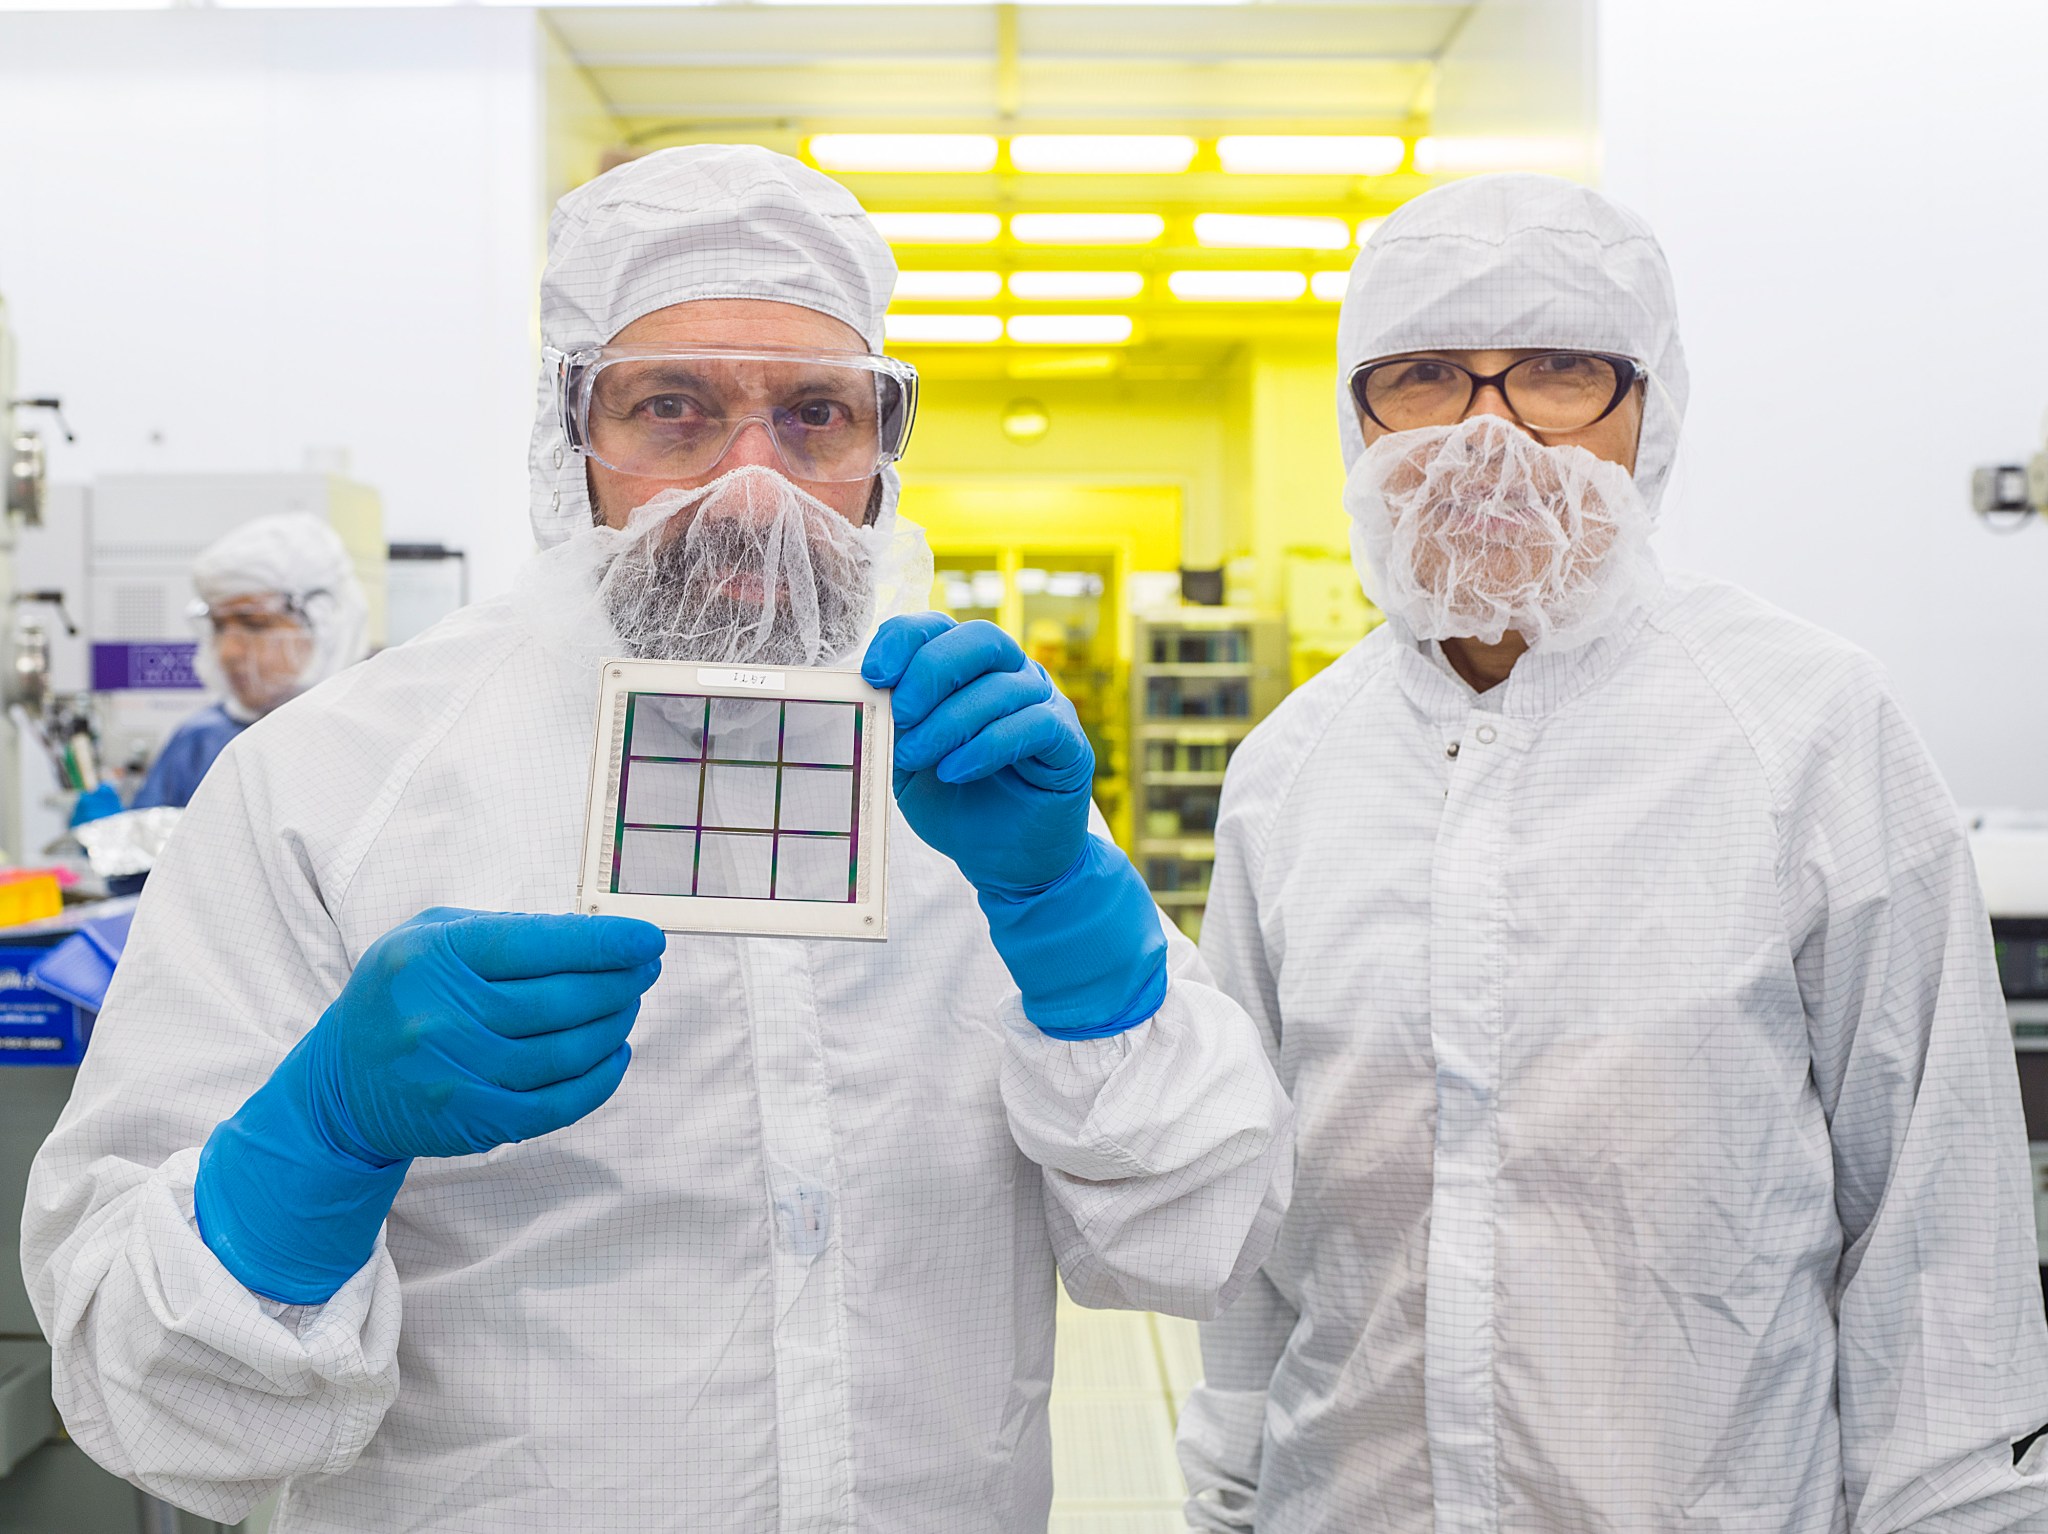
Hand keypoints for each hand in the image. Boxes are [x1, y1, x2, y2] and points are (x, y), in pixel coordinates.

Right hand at [195, 908, 664, 1303]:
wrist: (339, 1086)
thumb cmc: (402, 993)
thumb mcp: (430, 936)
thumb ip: (506, 931)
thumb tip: (595, 938)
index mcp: (433, 956)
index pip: (538, 945)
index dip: (604, 943)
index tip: (649, 938)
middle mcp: (439, 1015)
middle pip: (561, 1000)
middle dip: (620, 982)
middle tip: (646, 969)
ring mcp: (455, 1074)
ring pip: (565, 1052)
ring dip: (613, 1026)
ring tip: (629, 1005)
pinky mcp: (470, 1120)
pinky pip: (555, 1104)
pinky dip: (599, 1081)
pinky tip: (615, 1055)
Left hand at [861, 614, 1091, 895]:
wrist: (1002, 860)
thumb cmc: (954, 803)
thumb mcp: (908, 762)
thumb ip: (893, 726)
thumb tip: (867, 693)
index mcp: (971, 670)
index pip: (941, 627)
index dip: (906, 640)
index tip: (874, 675)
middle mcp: (1014, 675)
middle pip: (981, 639)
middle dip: (933, 670)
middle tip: (901, 713)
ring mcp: (1047, 705)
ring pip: (1002, 686)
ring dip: (950, 721)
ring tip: (916, 758)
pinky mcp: (1069, 743)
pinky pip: (1034, 724)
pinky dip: (986, 746)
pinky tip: (955, 772)